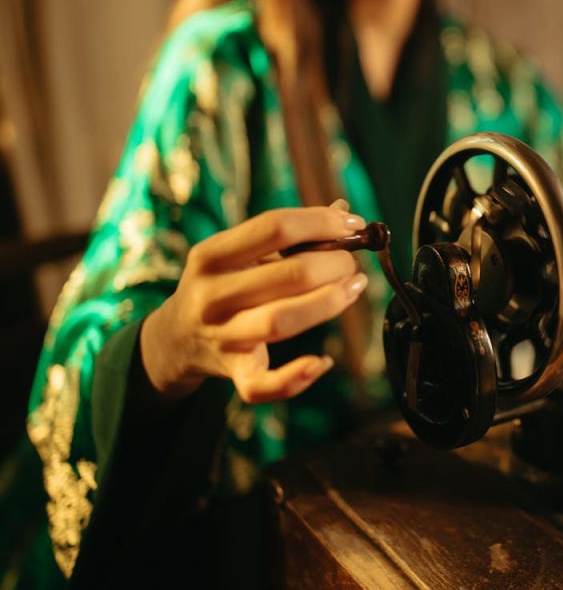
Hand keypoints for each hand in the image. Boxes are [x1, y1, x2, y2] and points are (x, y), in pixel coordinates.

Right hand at [140, 201, 367, 402]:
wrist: (175, 338)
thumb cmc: (222, 285)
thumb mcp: (239, 254)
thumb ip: (288, 235)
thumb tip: (342, 211)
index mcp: (211, 255)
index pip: (274, 227)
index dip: (321, 222)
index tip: (353, 224)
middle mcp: (211, 295)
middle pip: (289, 275)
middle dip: (335, 265)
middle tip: (352, 263)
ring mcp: (221, 337)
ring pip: (282, 321)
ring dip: (329, 303)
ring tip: (353, 289)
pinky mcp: (234, 373)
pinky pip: (264, 385)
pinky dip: (297, 377)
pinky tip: (323, 362)